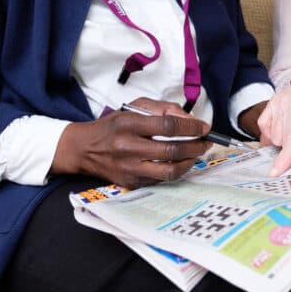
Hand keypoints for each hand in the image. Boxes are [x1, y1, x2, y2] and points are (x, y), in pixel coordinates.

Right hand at [51, 98, 210, 188]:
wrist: (84, 149)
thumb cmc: (113, 126)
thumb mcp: (134, 107)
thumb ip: (163, 109)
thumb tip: (190, 120)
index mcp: (129, 124)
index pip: (168, 126)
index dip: (191, 127)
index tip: (204, 127)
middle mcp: (128, 147)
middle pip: (172, 150)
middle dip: (196, 146)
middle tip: (206, 142)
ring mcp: (129, 168)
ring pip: (169, 171)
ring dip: (190, 162)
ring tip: (196, 154)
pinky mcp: (130, 183)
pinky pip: (160, 180)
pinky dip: (175, 170)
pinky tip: (180, 162)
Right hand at [256, 67, 290, 176]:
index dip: (284, 159)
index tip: (275, 172)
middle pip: (282, 142)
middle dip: (290, 147)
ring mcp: (281, 103)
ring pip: (273, 136)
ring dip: (282, 140)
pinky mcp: (272, 101)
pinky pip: (263, 125)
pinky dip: (270, 132)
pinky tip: (281, 129)